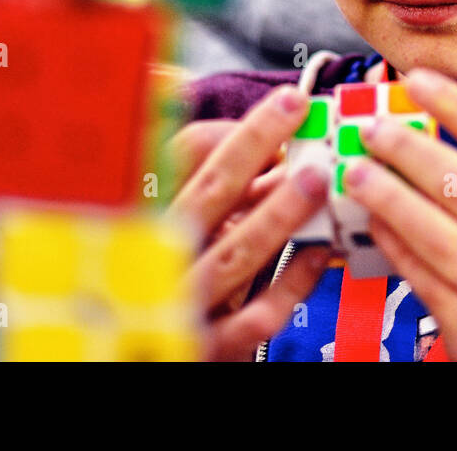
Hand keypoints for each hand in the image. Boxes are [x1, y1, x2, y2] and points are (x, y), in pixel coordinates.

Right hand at [167, 85, 331, 359]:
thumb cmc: (164, 275)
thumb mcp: (167, 219)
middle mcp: (159, 254)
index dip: (237, 130)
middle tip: (301, 113)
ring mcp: (186, 299)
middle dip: (257, 148)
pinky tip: (319, 254)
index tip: (286, 103)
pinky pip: (255, 313)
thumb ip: (197, 172)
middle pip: (210, 193)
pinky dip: (290, 282)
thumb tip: (230, 120)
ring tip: (317, 180)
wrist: (137, 352)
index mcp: (146, 217)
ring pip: (236, 252)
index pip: (181, 160)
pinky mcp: (210, 343)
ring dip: (280, 214)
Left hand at [341, 68, 456, 360]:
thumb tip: (448, 130)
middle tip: (371, 129)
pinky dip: (398, 252)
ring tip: (355, 173)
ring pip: (438, 237)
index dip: (456, 106)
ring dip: (391, 200)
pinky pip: (428, 285)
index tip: (418, 80)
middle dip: (409, 151)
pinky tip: (375, 227)